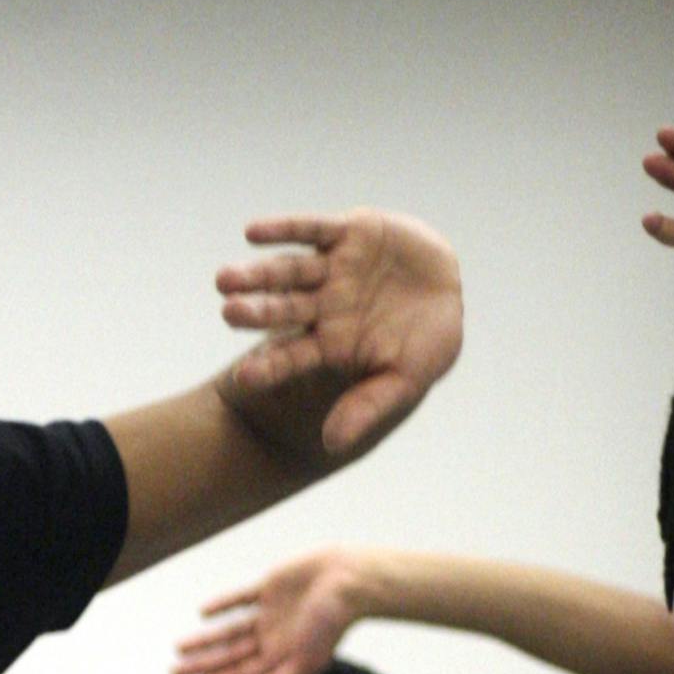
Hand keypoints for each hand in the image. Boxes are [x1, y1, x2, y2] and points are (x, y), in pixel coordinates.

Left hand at [174, 549, 370, 673]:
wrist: (350, 581)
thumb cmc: (332, 624)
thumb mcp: (307, 659)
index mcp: (281, 658)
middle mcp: (273, 639)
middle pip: (229, 656)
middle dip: (202, 666)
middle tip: (172, 673)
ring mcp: (271, 614)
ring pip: (230, 631)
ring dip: (205, 640)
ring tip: (178, 649)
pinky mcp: (270, 588)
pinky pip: (242, 598)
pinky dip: (223, 604)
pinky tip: (204, 613)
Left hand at [218, 211, 462, 456]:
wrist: (449, 293)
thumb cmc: (424, 346)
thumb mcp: (405, 379)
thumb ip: (367, 406)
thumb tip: (331, 444)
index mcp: (327, 343)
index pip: (290, 357)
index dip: (268, 365)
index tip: (242, 377)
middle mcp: (321, 307)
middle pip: (281, 310)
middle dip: (255, 313)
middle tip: (228, 313)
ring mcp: (330, 270)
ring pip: (288, 271)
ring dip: (258, 275)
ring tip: (224, 279)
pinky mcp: (347, 233)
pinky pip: (311, 229)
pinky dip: (284, 228)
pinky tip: (251, 232)